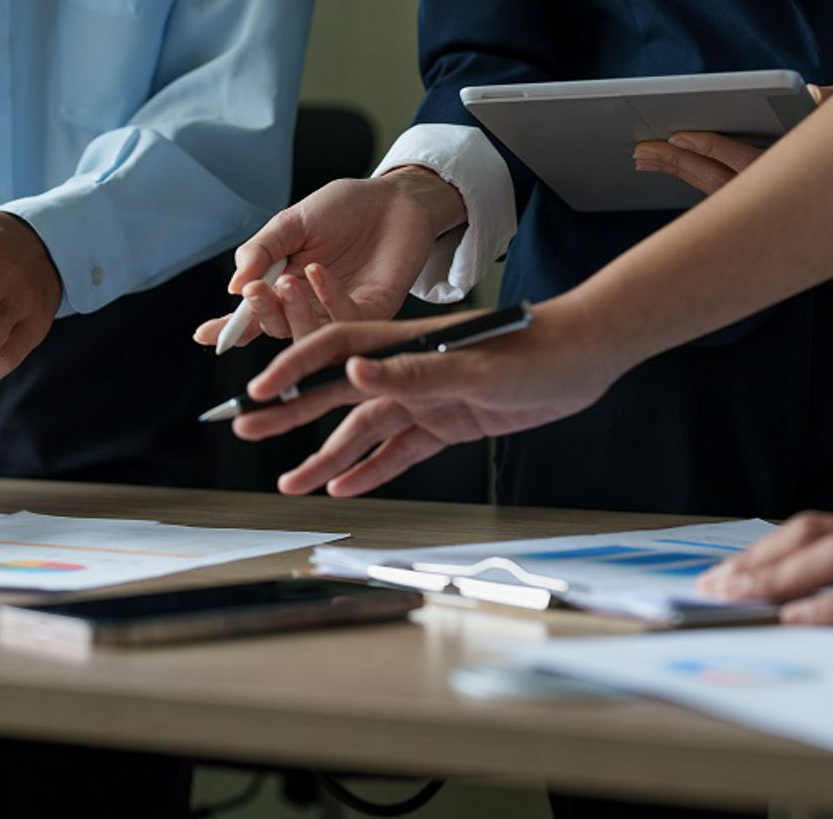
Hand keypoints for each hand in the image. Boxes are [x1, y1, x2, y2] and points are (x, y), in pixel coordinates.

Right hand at [193, 166, 464, 347]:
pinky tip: (316, 272)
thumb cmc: (344, 208)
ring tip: (285, 280)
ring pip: (306, 332)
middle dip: (260, 313)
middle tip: (254, 289)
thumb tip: (234, 286)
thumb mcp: (293, 222)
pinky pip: (343, 319)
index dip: (228, 328)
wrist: (395, 199)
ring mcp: (340, 312)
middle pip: (276, 328)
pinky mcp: (372, 313)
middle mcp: (310, 306)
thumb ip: (262, 250)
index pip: (253, 316)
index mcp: (285, 286)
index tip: (203, 334)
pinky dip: (326, 299)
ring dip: (290, 310)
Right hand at [232, 296, 618, 496]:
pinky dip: (372, 469)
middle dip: (292, 414)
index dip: (293, 371)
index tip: (258, 394)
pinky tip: (344, 487)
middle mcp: (407, 371)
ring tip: (290, 482)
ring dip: (327, 456)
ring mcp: (426, 398)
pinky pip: (400, 452)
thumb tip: (353, 370)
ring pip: (363, 432)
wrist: (586, 357)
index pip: (334, 353)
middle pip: (336, 395)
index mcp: (406, 345)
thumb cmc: (535, 349)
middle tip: (247, 430)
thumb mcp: (474, 364)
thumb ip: (414, 371)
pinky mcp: (448, 423)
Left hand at [633, 85, 832, 194]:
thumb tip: (812, 94)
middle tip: (642, 149)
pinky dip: (687, 176)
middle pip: (712, 177)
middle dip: (676, 161)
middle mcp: (767, 192)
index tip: (678, 136)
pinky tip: (668, 165)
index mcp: (786, 171)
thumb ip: (832, 102)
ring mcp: (755, 203)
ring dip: (674, 170)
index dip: (707, 146)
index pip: (738, 159)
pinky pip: (710, 191)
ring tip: (643, 159)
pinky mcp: (747, 207)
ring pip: (707, 187)